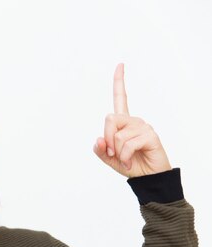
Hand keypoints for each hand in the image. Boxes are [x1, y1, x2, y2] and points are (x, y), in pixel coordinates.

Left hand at [92, 63, 171, 177]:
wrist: (148, 178)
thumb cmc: (131, 165)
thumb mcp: (109, 159)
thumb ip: (100, 150)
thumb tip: (99, 139)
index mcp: (124, 123)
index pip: (121, 98)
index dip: (119, 82)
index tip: (120, 65)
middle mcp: (134, 121)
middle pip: (109, 118)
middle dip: (107, 139)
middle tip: (112, 154)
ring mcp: (143, 126)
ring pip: (118, 135)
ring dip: (117, 152)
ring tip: (125, 159)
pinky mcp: (150, 135)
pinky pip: (128, 144)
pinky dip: (125, 156)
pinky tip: (131, 162)